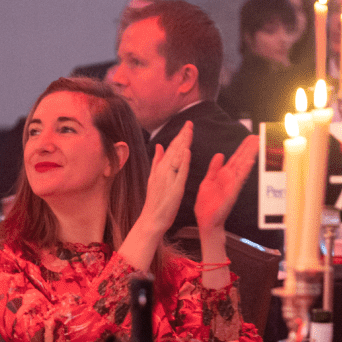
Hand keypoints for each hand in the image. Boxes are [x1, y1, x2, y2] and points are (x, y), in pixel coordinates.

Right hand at [116, 122, 190, 271]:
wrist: (152, 219)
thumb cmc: (155, 200)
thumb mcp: (154, 178)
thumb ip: (157, 161)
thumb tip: (159, 146)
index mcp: (160, 168)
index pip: (171, 148)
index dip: (180, 136)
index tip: (187, 125)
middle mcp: (163, 171)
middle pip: (174, 149)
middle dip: (182, 135)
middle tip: (190, 123)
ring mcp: (168, 178)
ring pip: (177, 157)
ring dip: (183, 143)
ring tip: (189, 131)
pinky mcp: (175, 187)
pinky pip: (180, 172)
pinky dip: (183, 161)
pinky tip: (187, 151)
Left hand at [194, 135, 257, 231]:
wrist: (205, 222)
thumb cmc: (207, 204)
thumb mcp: (208, 182)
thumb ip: (214, 168)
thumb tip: (220, 154)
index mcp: (224, 175)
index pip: (236, 158)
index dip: (243, 147)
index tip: (251, 137)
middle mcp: (230, 179)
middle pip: (242, 160)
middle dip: (250, 149)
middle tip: (259, 136)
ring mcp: (232, 186)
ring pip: (242, 168)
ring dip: (250, 156)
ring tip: (257, 145)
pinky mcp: (231, 194)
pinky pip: (238, 181)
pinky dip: (244, 172)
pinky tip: (249, 163)